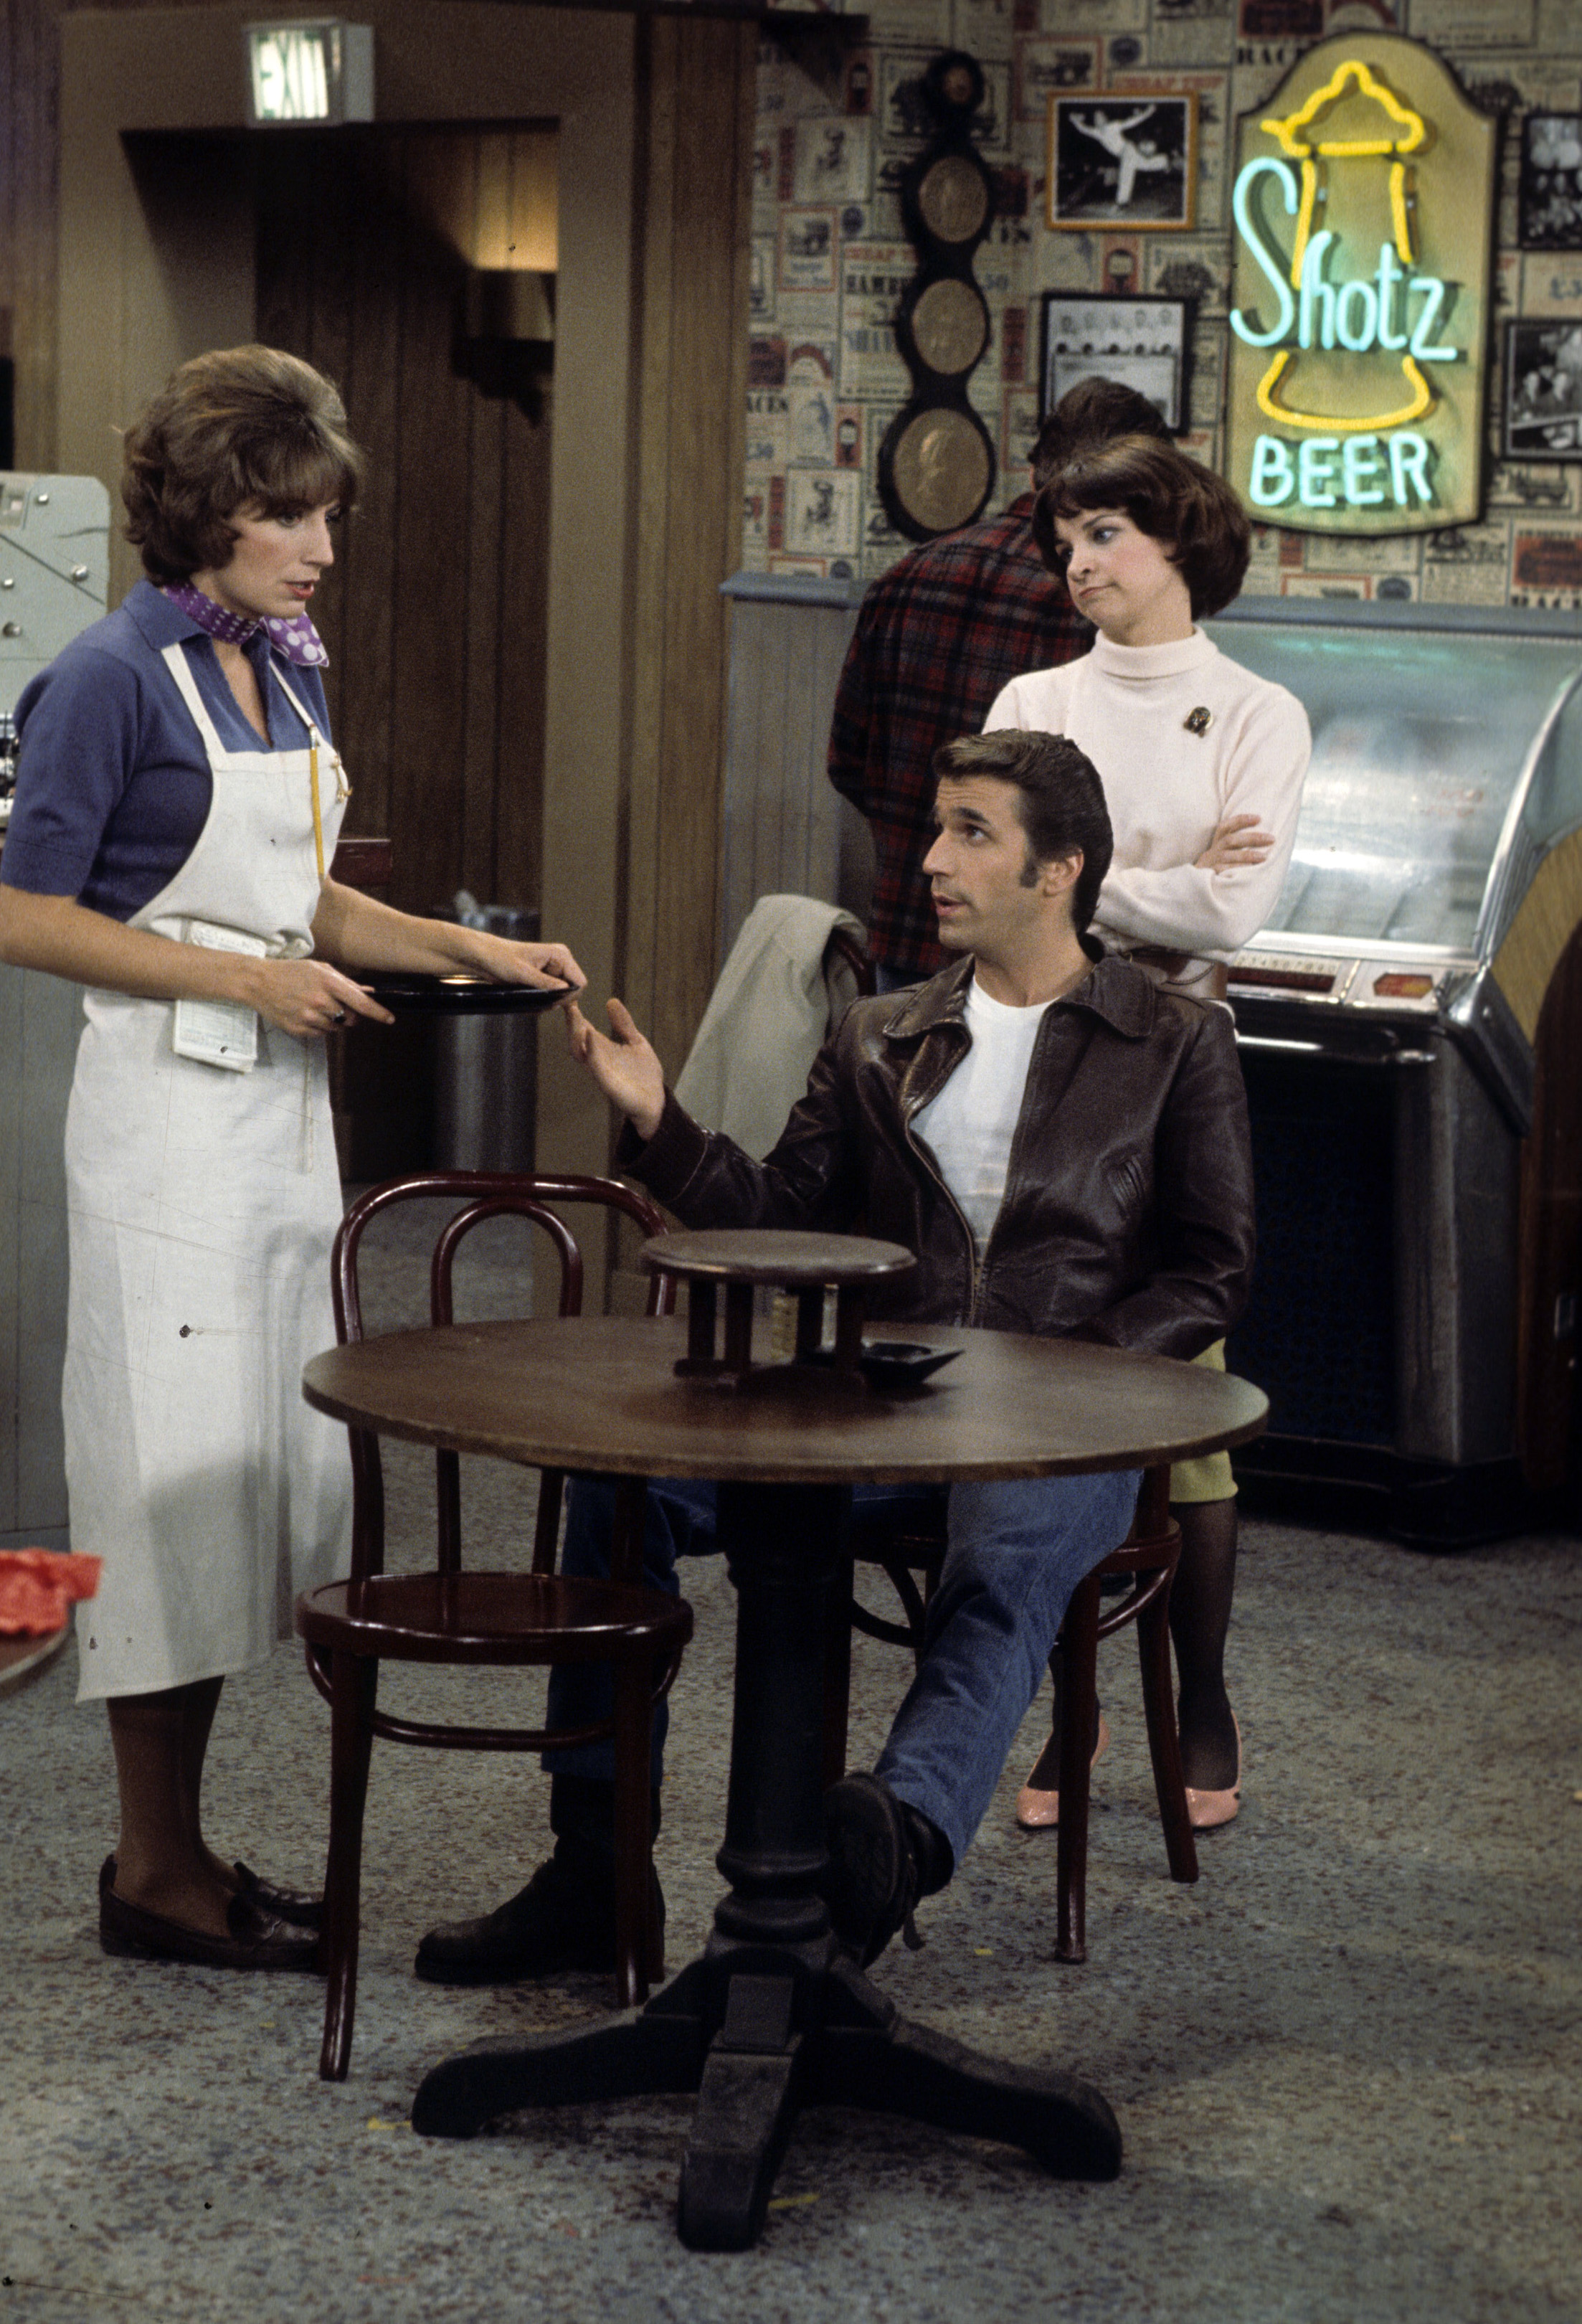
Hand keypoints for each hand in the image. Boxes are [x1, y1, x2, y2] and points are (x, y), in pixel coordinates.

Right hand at [251, 957, 392, 1038]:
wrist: (259, 982)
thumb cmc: (291, 972)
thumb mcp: (319, 969)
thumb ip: (345, 982)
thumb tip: (368, 992)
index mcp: (328, 983)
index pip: (360, 1002)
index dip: (378, 1012)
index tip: (389, 1019)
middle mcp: (320, 1002)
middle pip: (350, 1018)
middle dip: (349, 1014)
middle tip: (336, 1004)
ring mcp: (308, 1018)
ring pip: (336, 1028)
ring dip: (333, 1021)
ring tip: (315, 1006)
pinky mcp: (298, 1029)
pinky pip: (320, 1034)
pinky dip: (318, 1026)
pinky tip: (305, 1013)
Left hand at [465, 934, 586, 993]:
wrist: (484, 955)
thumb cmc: (500, 958)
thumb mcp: (522, 973)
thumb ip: (545, 982)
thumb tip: (566, 991)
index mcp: (560, 955)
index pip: (580, 982)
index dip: (570, 997)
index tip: (553, 1003)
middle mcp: (560, 962)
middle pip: (573, 991)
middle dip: (557, 1000)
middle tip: (538, 1002)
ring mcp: (553, 970)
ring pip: (562, 995)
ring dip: (547, 1001)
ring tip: (529, 997)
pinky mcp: (545, 978)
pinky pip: (552, 995)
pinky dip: (542, 1000)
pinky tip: (528, 997)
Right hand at [566, 997, 664, 1140]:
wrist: (656, 1100)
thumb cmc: (643, 1074)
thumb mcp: (635, 1041)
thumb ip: (624, 1024)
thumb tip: (611, 1001)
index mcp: (601, 1049)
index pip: (583, 1029)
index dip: (575, 1014)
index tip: (571, 997)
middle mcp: (596, 1060)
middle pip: (576, 1040)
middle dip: (571, 1023)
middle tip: (569, 1004)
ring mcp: (600, 1071)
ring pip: (580, 1052)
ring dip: (576, 1034)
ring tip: (576, 1016)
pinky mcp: (608, 1084)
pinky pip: (595, 1067)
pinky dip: (591, 1051)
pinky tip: (591, 1036)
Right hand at [1195, 814, 1273, 871]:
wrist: (1193, 893)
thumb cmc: (1216, 875)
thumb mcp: (1223, 860)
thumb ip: (1237, 852)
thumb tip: (1265, 845)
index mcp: (1216, 845)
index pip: (1225, 827)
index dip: (1241, 820)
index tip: (1259, 818)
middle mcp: (1212, 853)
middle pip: (1230, 840)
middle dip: (1253, 838)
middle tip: (1272, 839)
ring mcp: (1209, 864)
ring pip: (1226, 856)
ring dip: (1247, 855)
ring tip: (1264, 857)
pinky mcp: (1208, 876)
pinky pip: (1223, 871)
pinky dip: (1237, 869)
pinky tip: (1250, 870)